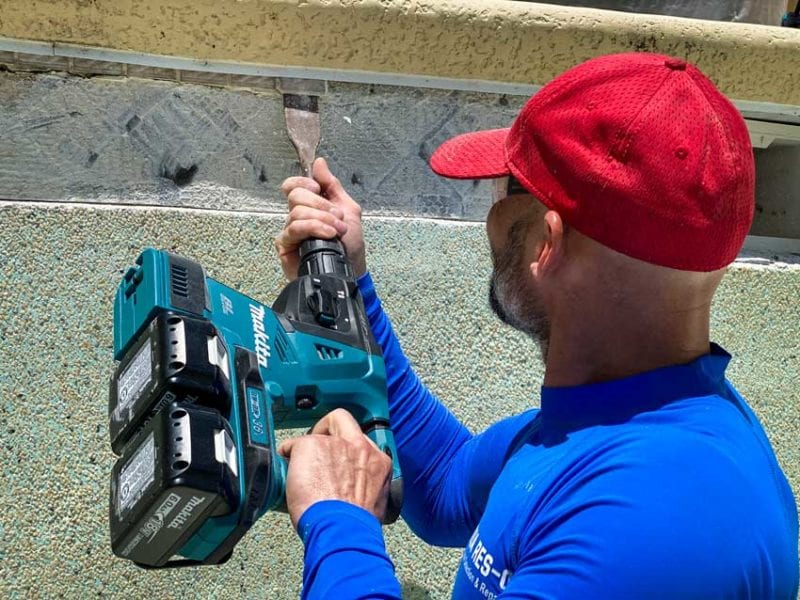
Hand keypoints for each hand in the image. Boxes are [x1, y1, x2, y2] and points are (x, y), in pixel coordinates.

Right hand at [276, 158, 366, 279]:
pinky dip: (314, 229)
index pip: (293, 186)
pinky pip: (293, 230)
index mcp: (309, 205)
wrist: (352, 268)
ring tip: (337, 230)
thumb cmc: (349, 243)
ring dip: (321, 219)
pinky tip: (328, 235)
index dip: (303, 182)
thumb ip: (332, 185)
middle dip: (320, 205)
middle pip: (295, 196)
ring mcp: (290, 231)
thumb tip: (319, 162)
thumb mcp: (348, 209)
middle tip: (338, 217)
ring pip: (296, 213)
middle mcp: (297, 216)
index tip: (318, 188)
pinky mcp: (286, 246)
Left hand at [278, 409, 391, 528]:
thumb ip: (364, 486)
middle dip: (328, 426)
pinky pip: (295, 443)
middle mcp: (360, 447)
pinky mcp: (312, 445)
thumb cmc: (354, 526)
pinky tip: (286, 464)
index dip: (347, 446)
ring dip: (309, 447)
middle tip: (317, 441)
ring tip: (300, 463)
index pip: (363, 442)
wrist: (341, 530)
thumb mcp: (371, 503)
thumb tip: (349, 491)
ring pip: (317, 433)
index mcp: (378, 462)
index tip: (338, 454)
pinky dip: (288, 452)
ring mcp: (336, 444)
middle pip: (342, 419)